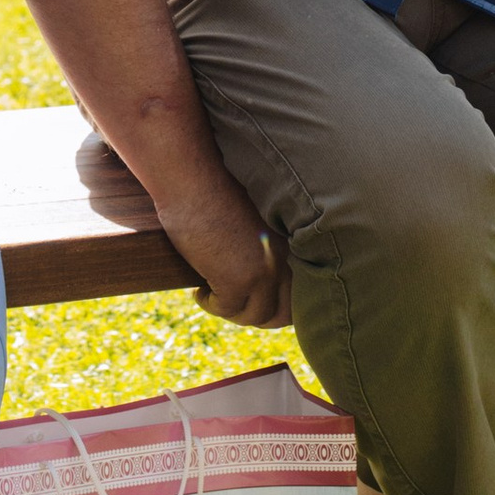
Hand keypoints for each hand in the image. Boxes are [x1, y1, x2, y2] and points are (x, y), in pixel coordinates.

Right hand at [151, 166, 292, 327]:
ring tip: (212, 294)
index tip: (255, 301)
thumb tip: (258, 284)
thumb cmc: (216, 191)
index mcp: (294, 243)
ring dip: (232, 312)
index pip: (301, 293)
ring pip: (255, 316)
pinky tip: (199, 291)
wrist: (194, 179)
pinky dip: (210, 304)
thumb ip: (266, 250)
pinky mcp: (238, 279)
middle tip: (233, 305)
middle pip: (283, 314)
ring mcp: (265, 271)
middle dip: (257, 316)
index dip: (278, 305)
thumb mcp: (254, 223)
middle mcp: (286, 259)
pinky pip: (226, 310)